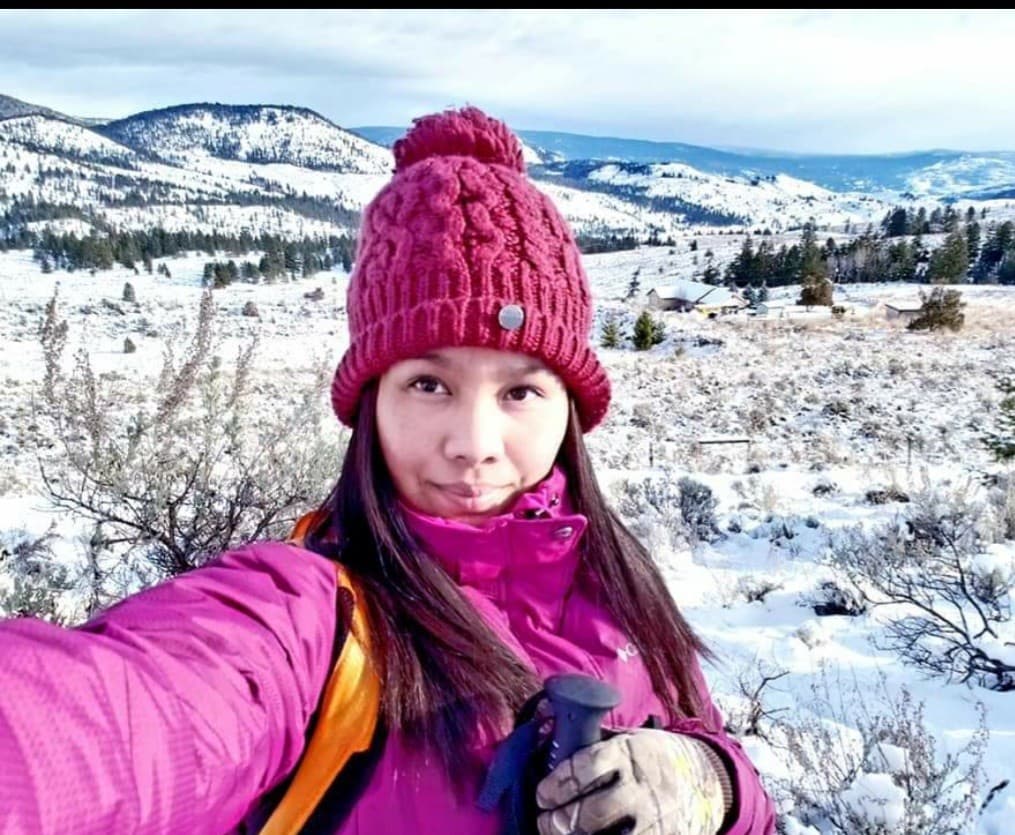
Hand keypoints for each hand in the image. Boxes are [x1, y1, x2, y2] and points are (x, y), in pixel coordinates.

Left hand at [535, 729, 725, 834]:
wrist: (707, 779)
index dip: (557, 784)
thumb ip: (595, 742)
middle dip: (558, 822)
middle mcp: (641, 787)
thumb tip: (550, 738)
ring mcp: (654, 819)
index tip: (542, 793)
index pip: (586, 768)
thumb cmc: (655, 756)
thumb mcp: (631, 739)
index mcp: (629, 753)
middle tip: (545, 821)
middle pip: (591, 813)